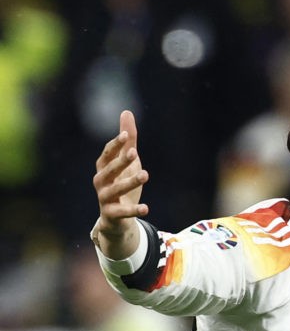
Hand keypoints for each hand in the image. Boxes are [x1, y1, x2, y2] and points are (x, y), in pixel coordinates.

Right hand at [90, 110, 148, 258]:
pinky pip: (122, 212)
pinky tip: (146, 208)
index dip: (115, 145)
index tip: (125, 134)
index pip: (107, 154)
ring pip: (115, 190)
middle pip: (109, 170)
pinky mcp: (111, 215)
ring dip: (130, 182)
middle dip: (120, 161)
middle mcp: (101, 181)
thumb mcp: (127, 162)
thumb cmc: (121, 185)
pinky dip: (133, 210)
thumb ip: (128, 141)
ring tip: (145, 175)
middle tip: (134, 153)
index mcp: (104, 168)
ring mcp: (104, 198)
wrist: (115, 219)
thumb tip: (126, 112)